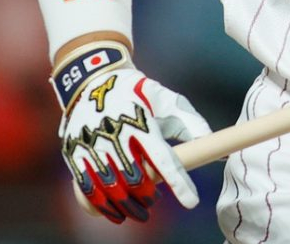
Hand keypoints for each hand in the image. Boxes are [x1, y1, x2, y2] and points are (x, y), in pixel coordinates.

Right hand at [53, 44, 209, 223]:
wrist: (93, 77)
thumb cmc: (138, 93)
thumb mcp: (167, 99)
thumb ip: (191, 122)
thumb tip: (214, 143)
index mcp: (143, 123)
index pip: (164, 160)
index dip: (179, 184)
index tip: (191, 202)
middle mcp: (116, 134)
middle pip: (135, 180)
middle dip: (146, 197)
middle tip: (152, 200)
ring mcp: (93, 143)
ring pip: (110, 188)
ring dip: (126, 205)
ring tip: (136, 211)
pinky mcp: (75, 150)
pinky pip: (86, 187)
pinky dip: (101, 205)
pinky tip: (112, 212)